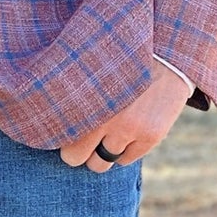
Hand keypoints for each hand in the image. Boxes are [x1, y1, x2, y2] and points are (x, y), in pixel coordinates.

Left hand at [60, 61, 190, 173]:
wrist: (167, 52)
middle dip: (76, 151)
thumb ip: (73, 93)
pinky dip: (123, 151)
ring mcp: (128, 128)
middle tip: (82, 137)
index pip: (58, 134)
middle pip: (74, 157)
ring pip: (100, 164)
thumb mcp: (91, 67)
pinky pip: (124, 160)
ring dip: (100, 154)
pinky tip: (127, 131)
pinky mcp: (150, 135)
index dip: (59, 135)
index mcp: (83, 95)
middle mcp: (104, 115)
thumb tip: (49, 121)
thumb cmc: (120, 60)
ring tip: (105, 134)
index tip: (63, 128)